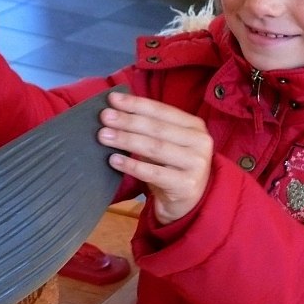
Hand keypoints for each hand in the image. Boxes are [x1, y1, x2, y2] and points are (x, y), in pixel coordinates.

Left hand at [97, 92, 212, 223]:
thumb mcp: (166, 143)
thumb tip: (115, 109)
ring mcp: (196, 164)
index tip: (112, 99)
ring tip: (104, 135)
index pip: (162, 110)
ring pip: (155, 148)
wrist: (188, 204)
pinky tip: (113, 160)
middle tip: (104, 117)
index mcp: (194, 126)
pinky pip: (153, 173)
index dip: (136, 104)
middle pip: (157, 128)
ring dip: (126, 140)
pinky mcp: (186, 185)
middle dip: (128, 121)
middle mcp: (199, 142)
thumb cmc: (172, 167)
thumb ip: (149, 127)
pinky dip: (132, 165)